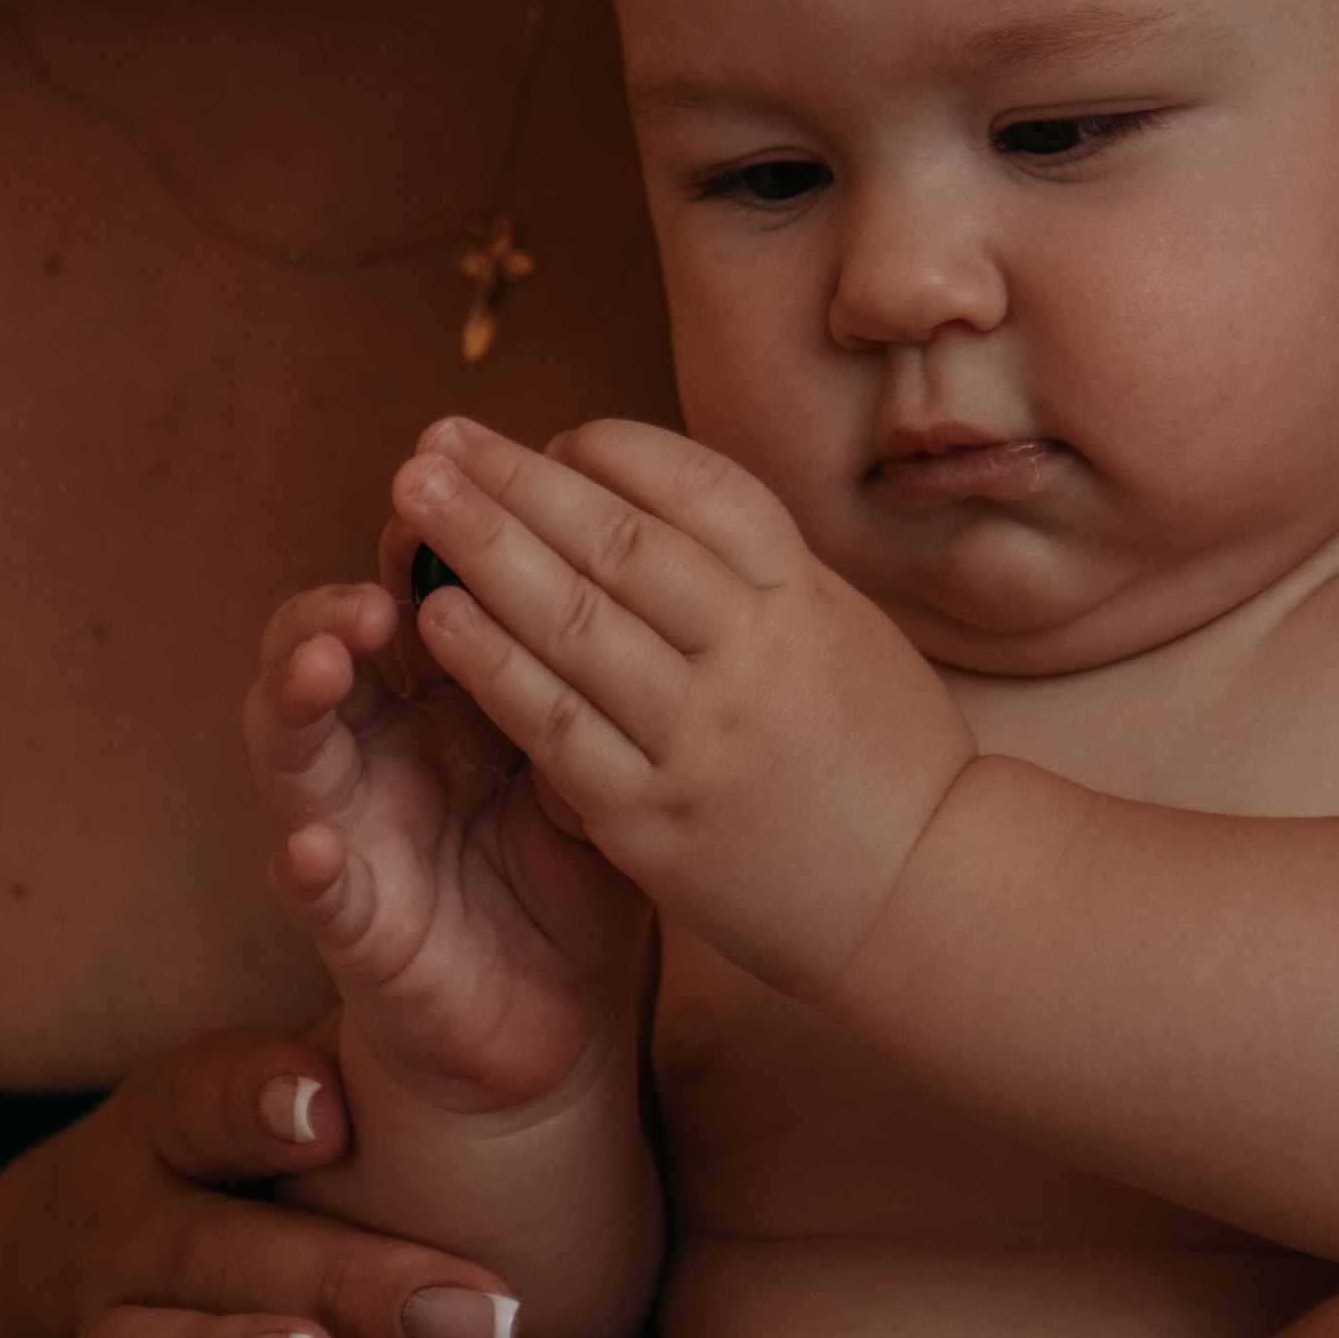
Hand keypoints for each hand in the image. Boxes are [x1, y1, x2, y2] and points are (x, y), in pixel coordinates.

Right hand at [0, 1015, 525, 1337]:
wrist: (87, 1255)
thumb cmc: (270, 1164)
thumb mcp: (302, 1095)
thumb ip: (401, 1056)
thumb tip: (569, 927)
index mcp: (186, 1119)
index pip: (210, 1094)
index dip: (263, 1100)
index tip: (335, 1116)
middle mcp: (138, 1221)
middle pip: (221, 1244)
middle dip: (348, 1279)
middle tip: (477, 1321)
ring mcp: (107, 1329)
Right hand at [248, 579, 649, 1112]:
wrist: (558, 1019)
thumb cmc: (574, 872)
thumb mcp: (597, 768)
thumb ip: (584, 690)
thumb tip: (620, 586)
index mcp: (443, 699)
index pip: (410, 598)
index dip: (417, 546)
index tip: (444, 498)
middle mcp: (381, 749)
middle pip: (327, 648)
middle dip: (337, 605)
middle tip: (378, 581)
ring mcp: (354, 830)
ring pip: (292, 747)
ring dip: (297, 697)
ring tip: (325, 663)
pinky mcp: (354, 927)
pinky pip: (317, 893)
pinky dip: (307, 867)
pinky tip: (311, 847)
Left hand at [389, 418, 976, 995]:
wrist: (928, 901)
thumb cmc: (886, 763)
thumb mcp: (848, 634)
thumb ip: (760, 575)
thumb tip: (654, 500)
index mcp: (806, 597)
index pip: (698, 490)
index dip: (612, 453)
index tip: (548, 436)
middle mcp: (753, 653)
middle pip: (616, 542)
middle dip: (516, 481)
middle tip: (436, 440)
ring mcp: (702, 737)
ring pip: (573, 622)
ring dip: (480, 551)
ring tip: (411, 501)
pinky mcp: (655, 820)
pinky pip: (557, 728)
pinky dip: (492, 666)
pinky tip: (435, 620)